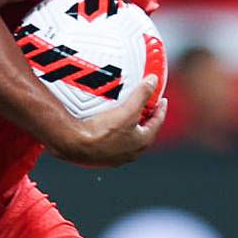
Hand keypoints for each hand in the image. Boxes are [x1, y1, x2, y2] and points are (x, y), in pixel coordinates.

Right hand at [48, 76, 166, 167]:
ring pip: (129, 138)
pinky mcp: (102, 156)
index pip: (157, 122)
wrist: (75, 145)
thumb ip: (142, 95)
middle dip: (146, 117)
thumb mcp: (128, 110)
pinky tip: (107, 125)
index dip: (160, 109)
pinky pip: (113, 142)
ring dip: (130, 126)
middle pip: (144, 131)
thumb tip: (153, 81)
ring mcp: (117, 156)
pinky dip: (116, 132)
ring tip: (127, 113)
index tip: (162, 100)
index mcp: (142, 142)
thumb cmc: (103, 131)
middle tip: (146, 106)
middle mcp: (132, 152)